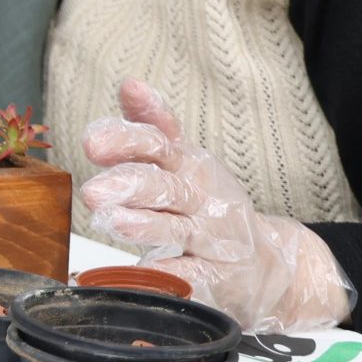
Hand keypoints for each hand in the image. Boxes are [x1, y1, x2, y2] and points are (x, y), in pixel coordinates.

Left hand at [79, 79, 355, 331]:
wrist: (270, 263)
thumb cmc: (210, 205)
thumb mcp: (186, 162)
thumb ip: (153, 126)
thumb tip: (130, 85)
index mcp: (191, 165)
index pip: (158, 144)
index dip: (126, 140)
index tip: (92, 142)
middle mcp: (204, 198)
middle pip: (167, 186)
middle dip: (130, 186)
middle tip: (92, 191)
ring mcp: (214, 238)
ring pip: (180, 229)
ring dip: (147, 225)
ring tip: (115, 222)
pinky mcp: (219, 277)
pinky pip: (195, 274)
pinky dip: (171, 273)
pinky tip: (147, 272)